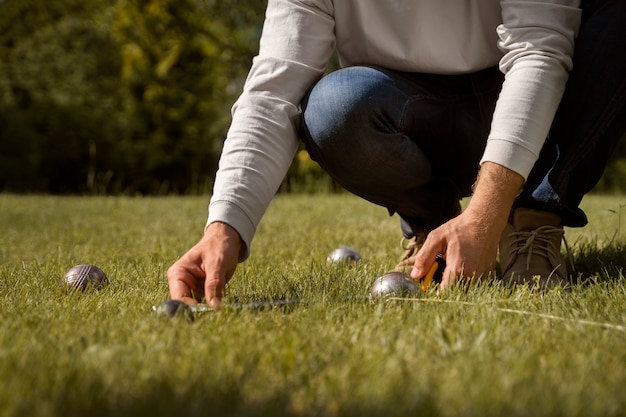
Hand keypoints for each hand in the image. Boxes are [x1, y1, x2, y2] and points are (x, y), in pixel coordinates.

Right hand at [167, 222, 242, 307]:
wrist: (227, 239)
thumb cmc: (219, 246)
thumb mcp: (217, 263)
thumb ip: (214, 284)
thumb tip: (214, 306)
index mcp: (178, 274)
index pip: (179, 298)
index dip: (191, 308)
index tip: (207, 313)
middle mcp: (182, 283)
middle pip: (186, 305)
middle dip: (199, 311)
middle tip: (215, 314)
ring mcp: (192, 289)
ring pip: (197, 307)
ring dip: (207, 311)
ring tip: (220, 310)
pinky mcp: (203, 292)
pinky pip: (207, 304)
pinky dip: (213, 306)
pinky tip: (222, 306)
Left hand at [410, 162, 523, 289]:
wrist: (485, 221)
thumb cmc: (460, 228)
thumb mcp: (436, 238)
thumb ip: (424, 257)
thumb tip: (415, 275)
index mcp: (457, 270)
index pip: (443, 295)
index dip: (434, 294)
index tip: (428, 289)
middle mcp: (471, 277)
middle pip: (454, 294)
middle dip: (444, 289)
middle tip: (439, 275)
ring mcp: (482, 278)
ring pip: (465, 291)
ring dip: (456, 285)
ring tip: (452, 267)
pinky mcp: (489, 276)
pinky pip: (475, 286)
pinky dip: (466, 281)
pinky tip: (463, 267)